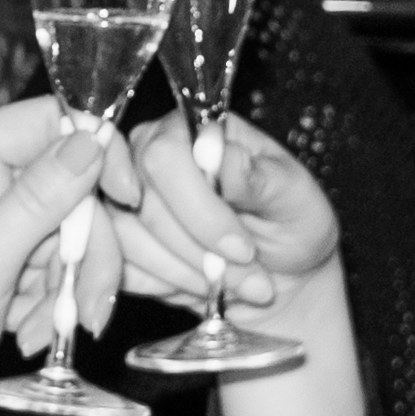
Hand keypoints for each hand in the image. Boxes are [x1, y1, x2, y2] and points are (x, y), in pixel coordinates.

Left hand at [0, 98, 111, 415]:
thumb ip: (41, 198)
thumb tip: (92, 139)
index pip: (46, 122)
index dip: (95, 152)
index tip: (128, 197)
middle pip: (67, 188)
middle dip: (86, 249)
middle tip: (90, 303)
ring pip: (65, 236)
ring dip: (67, 287)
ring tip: (43, 331)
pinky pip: (48, 271)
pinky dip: (48, 305)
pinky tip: (24, 336)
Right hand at [115, 112, 341, 314]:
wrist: (280, 274)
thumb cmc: (290, 225)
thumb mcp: (294, 200)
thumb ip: (258, 177)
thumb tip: (221, 153)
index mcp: (193, 129)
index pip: (164, 155)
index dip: (199, 209)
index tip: (243, 249)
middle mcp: (148, 153)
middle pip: (144, 204)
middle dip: (200, 252)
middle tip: (249, 275)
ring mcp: (127, 198)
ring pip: (129, 241)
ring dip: (189, 273)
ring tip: (235, 283)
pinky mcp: (120, 241)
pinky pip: (121, 268)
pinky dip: (167, 285)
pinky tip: (202, 287)